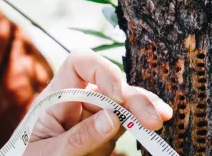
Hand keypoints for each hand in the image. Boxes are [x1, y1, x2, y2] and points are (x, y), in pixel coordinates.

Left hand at [23, 49, 172, 155]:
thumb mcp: (49, 153)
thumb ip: (79, 137)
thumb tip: (114, 117)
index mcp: (55, 97)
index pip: (78, 64)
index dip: (101, 70)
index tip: (116, 96)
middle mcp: (75, 101)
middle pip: (108, 84)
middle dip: (131, 96)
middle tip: (153, 119)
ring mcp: (91, 116)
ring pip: (122, 102)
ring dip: (142, 107)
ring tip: (161, 119)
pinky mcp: (102, 134)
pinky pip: (125, 123)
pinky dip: (140, 123)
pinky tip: (156, 125)